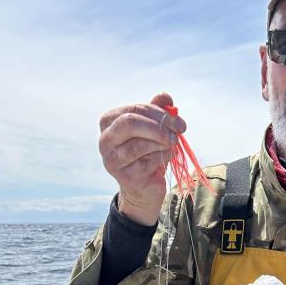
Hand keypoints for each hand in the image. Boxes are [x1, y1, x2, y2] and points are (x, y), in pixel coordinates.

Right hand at [98, 92, 186, 224]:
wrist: (145, 187)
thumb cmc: (148, 153)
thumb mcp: (154, 129)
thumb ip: (158, 111)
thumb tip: (165, 96)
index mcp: (109, 121)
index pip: (135, 109)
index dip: (160, 113)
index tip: (180, 123)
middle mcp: (105, 140)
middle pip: (131, 123)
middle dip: (159, 126)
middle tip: (178, 133)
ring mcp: (112, 159)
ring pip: (141, 143)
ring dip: (163, 144)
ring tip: (172, 146)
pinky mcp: (125, 177)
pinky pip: (148, 161)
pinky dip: (162, 158)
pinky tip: (165, 158)